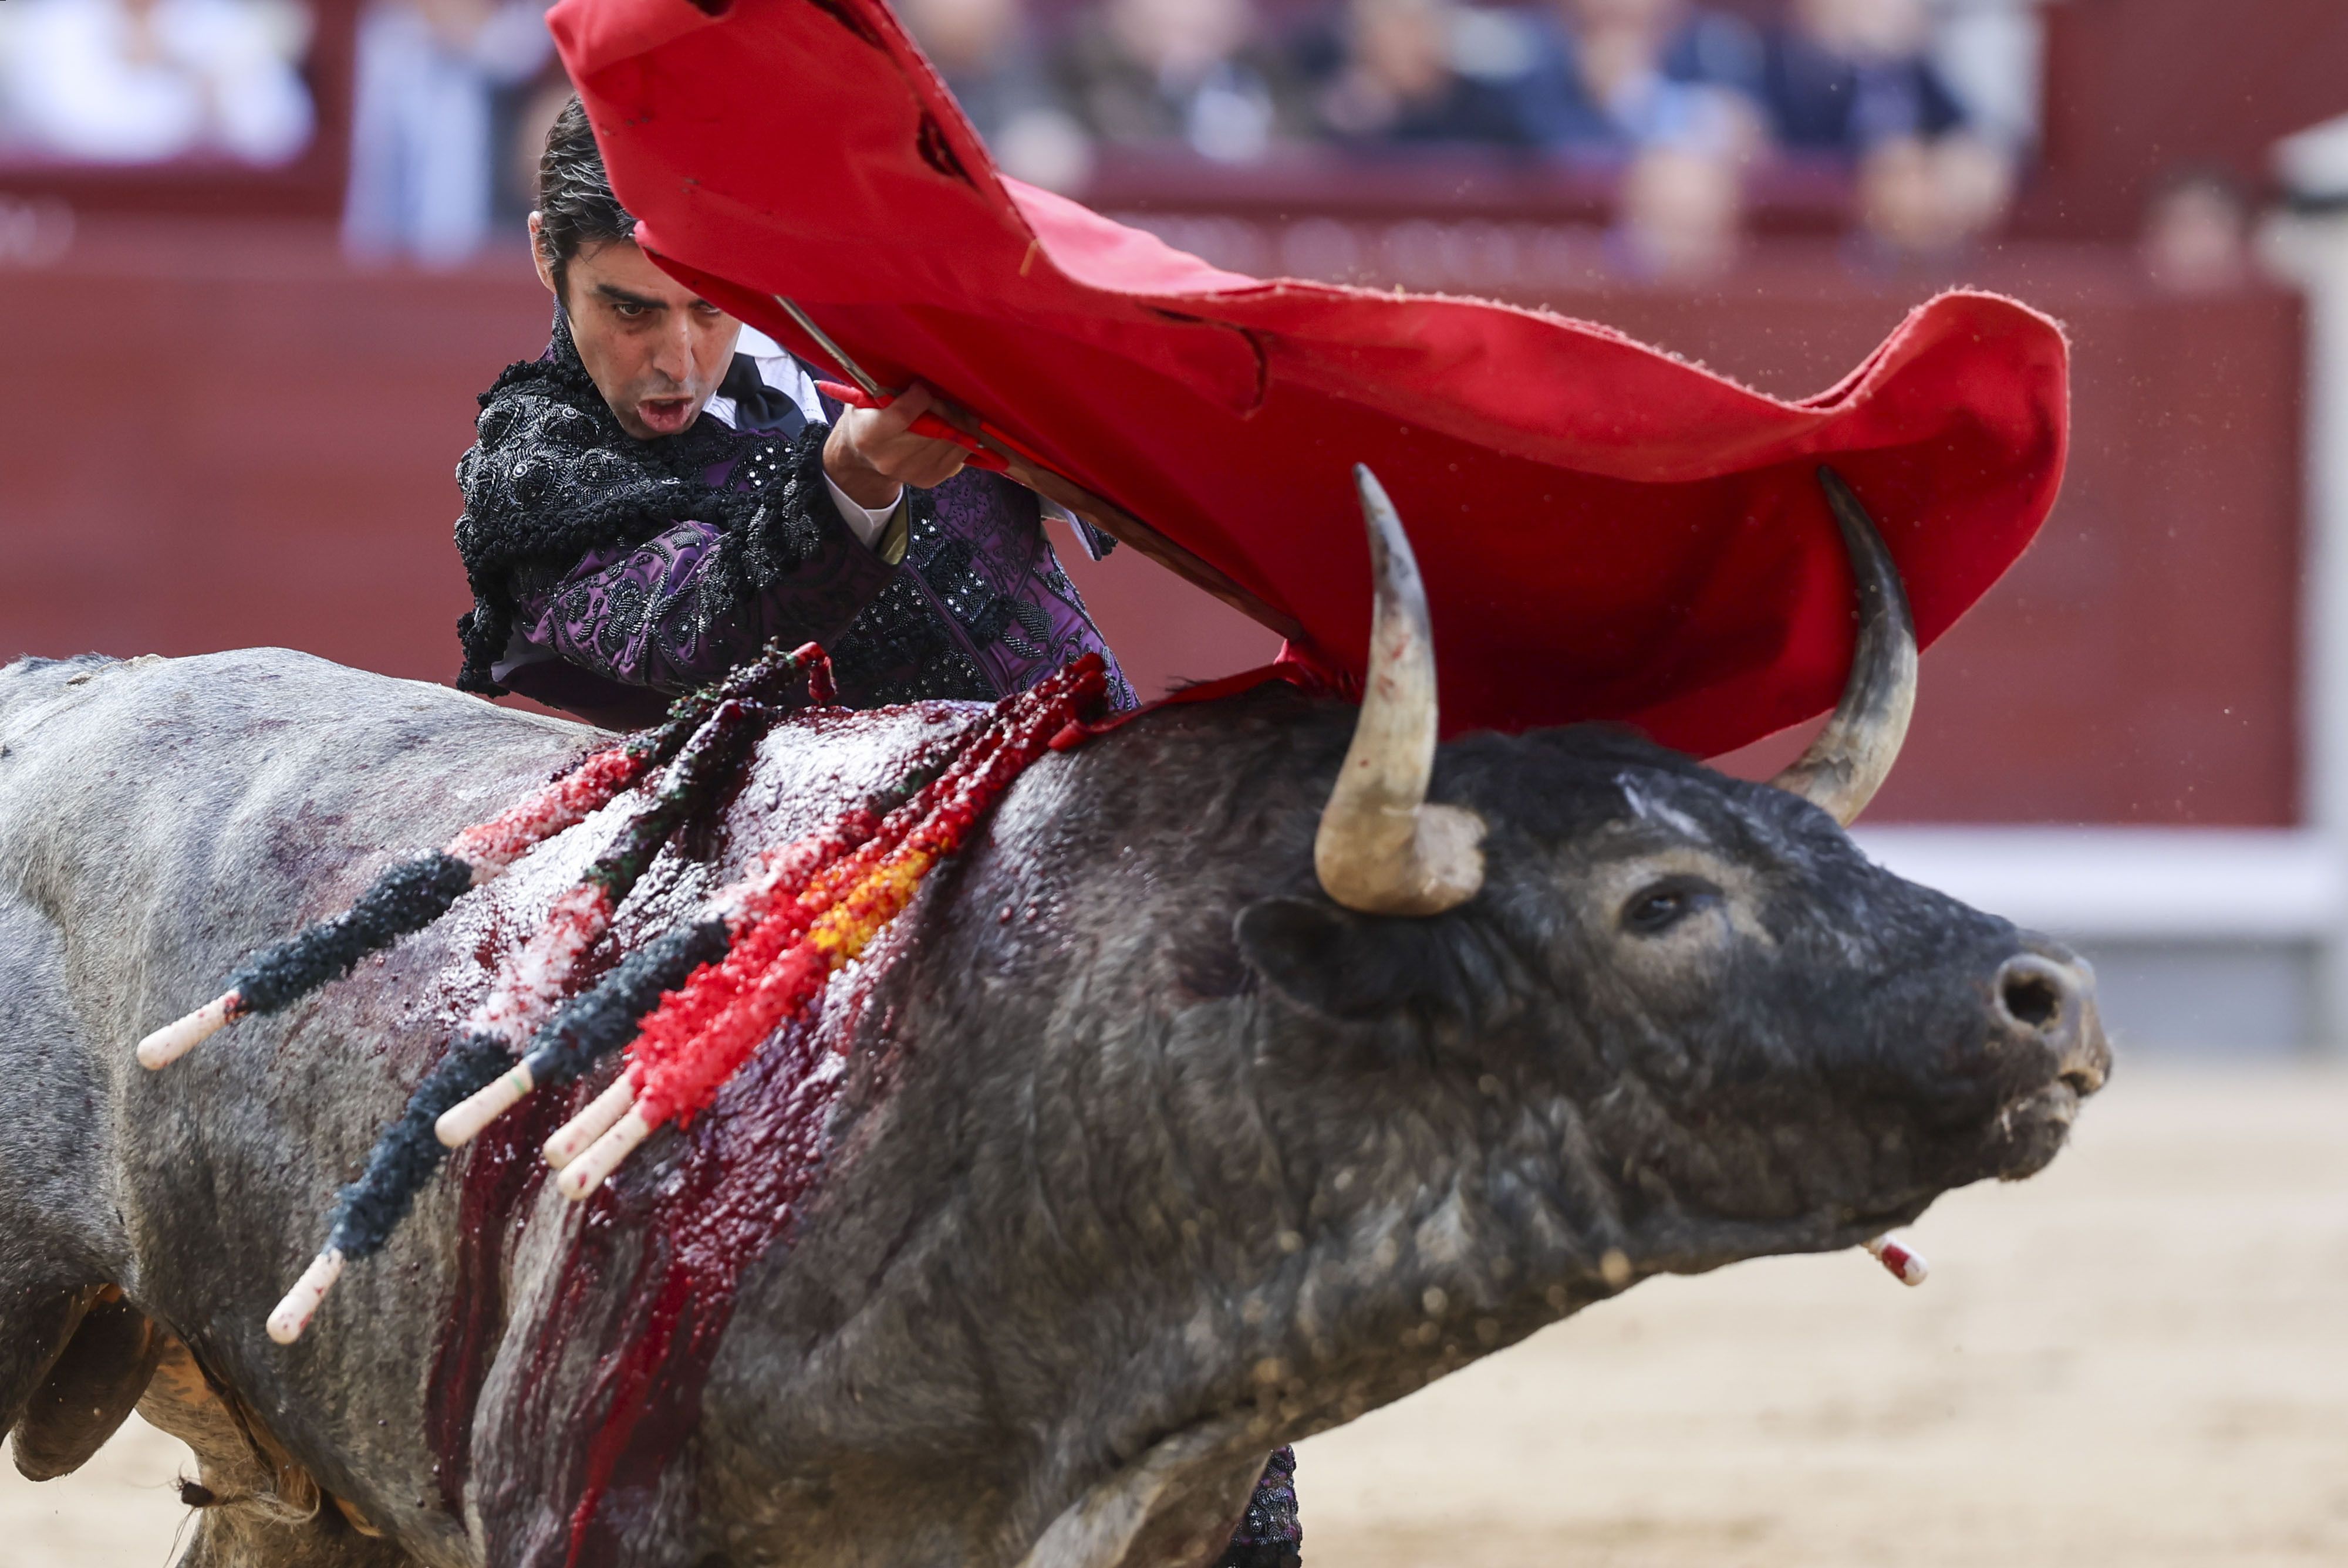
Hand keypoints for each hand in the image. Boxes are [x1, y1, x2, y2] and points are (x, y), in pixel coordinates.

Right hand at [822, 381, 968, 509]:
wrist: (865, 455)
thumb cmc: (868, 415)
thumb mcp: (868, 395)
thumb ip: (890, 387)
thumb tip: (929, 377)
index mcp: (868, 435)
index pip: (905, 414)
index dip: (921, 395)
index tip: (922, 386)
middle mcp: (890, 460)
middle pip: (934, 427)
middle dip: (946, 406)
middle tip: (946, 393)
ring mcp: (912, 473)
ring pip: (951, 440)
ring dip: (958, 421)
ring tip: (951, 408)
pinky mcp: (930, 479)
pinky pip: (959, 453)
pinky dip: (962, 437)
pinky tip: (953, 426)